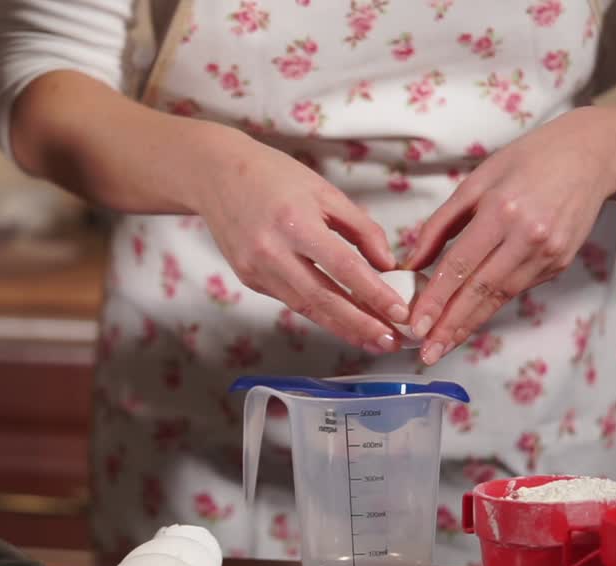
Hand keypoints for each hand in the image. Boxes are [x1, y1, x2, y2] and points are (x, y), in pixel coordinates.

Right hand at [191, 128, 409, 352]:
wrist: (215, 174)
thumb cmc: (273, 176)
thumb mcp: (324, 191)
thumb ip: (360, 228)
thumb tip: (387, 264)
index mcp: (295, 223)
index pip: (344, 268)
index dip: (375, 294)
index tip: (400, 312)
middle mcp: (272, 251)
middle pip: (323, 299)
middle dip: (361, 325)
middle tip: (391, 341)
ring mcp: (256, 269)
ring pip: (306, 307)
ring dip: (342, 327)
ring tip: (373, 340)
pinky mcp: (249, 279)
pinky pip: (290, 300)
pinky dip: (319, 313)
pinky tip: (342, 322)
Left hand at [402, 107, 615, 363]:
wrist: (592, 157)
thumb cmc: (527, 162)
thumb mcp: (477, 180)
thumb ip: (441, 224)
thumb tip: (411, 263)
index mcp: (501, 211)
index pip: (459, 266)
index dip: (435, 300)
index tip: (415, 325)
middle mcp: (527, 237)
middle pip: (480, 291)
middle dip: (450, 327)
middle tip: (427, 354)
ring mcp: (548, 254)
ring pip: (499, 297)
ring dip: (469, 325)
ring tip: (442, 347)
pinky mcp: (559, 264)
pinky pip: (517, 288)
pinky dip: (491, 306)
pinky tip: (469, 321)